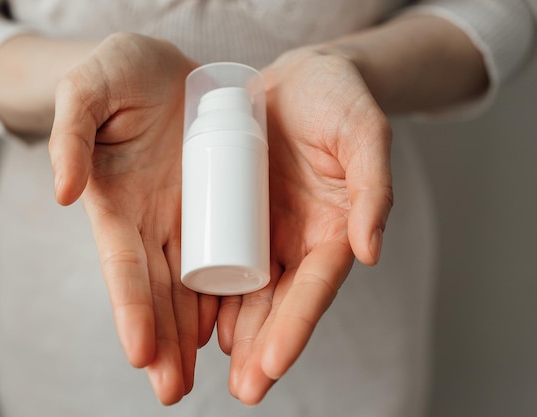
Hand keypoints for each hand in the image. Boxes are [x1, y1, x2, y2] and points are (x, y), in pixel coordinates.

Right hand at [48, 33, 217, 404]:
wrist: (163, 67)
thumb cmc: (117, 72)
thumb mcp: (87, 88)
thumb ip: (70, 132)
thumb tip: (63, 193)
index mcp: (115, 202)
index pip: (122, 264)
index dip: (130, 307)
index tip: (140, 352)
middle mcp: (149, 220)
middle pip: (158, 289)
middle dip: (165, 340)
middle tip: (174, 390)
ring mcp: (184, 217)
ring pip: (191, 284)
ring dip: (194, 331)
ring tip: (205, 376)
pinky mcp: (215, 205)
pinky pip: (224, 253)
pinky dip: (227, 293)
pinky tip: (235, 328)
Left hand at [217, 47, 393, 404]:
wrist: (297, 79)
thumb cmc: (338, 100)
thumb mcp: (363, 132)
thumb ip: (373, 186)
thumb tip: (369, 251)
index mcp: (334, 228)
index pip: (315, 288)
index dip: (297, 325)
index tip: (274, 364)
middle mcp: (298, 239)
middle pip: (280, 302)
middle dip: (263, 346)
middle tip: (244, 388)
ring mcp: (264, 230)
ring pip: (248, 291)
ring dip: (235, 332)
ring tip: (211, 368)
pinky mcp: (233, 214)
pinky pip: (220, 258)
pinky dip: (209, 293)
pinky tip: (194, 321)